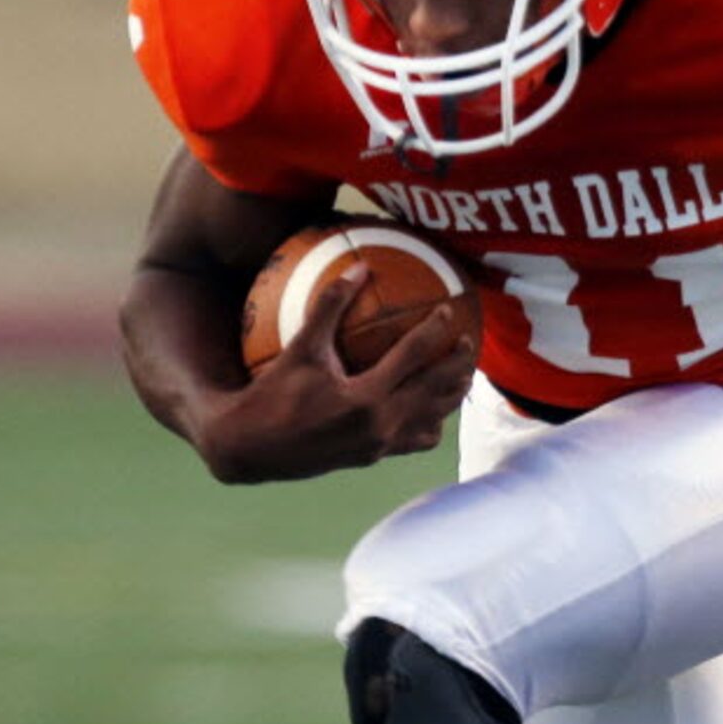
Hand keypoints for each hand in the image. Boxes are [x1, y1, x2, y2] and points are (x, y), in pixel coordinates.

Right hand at [200, 267, 478, 482]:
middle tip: (471, 342)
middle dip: (458, 365)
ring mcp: (380, 445)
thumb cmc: (270, 394)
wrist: (251, 448)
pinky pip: (416, 440)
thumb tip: (359, 266)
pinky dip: (431, 423)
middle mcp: (379, 425)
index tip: (448, 310)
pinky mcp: (375, 457)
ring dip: (452, 396)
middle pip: (436, 390)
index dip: (434, 330)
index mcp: (364, 397)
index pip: (413, 357)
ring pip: (433, 419)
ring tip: (464, 375)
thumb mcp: (301, 348)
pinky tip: (433, 409)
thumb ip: (330, 306)